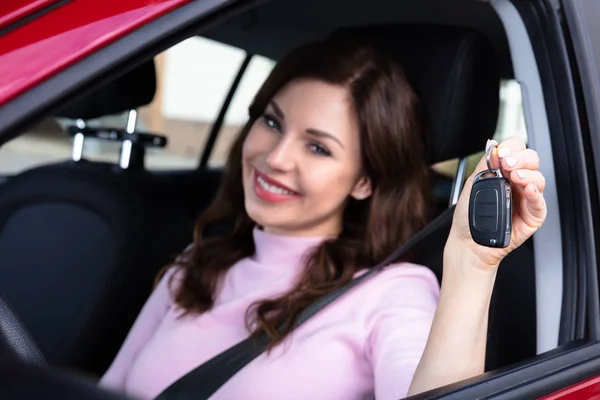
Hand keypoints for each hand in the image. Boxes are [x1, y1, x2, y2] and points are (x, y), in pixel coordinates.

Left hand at [448, 137, 547, 269]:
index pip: (516, 150)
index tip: (501, 153)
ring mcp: (526, 199)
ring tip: (514, 177)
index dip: (512, 148)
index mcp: (504, 172)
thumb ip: (485, 165)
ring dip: (527, 174)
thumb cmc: (470, 215)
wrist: (468, 241)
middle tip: (508, 164)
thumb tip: (493, 145)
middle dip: (521, 158)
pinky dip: (536, 194)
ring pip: (538, 178)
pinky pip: (540, 203)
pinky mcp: (532, 216)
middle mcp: (518, 183)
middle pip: (532, 160)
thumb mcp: (473, 184)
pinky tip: (527, 189)